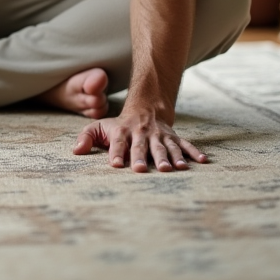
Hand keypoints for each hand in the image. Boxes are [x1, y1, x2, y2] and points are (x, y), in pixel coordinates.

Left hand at [72, 107, 207, 171]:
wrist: (144, 109)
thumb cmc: (118, 125)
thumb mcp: (99, 127)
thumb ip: (86, 137)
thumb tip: (75, 151)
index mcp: (123, 131)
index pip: (118, 142)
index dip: (117, 153)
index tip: (116, 165)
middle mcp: (142, 133)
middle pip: (142, 146)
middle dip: (142, 158)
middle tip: (142, 170)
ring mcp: (160, 135)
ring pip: (165, 146)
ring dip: (170, 157)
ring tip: (173, 169)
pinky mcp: (173, 137)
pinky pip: (185, 144)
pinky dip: (194, 152)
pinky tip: (203, 161)